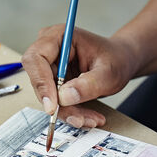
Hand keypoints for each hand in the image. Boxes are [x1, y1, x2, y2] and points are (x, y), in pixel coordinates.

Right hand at [22, 25, 137, 127]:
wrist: (121, 61)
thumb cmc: (116, 59)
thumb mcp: (109, 72)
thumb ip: (88, 84)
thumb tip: (64, 97)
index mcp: (59, 36)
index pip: (36, 58)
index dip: (41, 83)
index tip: (52, 106)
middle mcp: (48, 50)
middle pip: (38, 80)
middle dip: (57, 103)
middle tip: (78, 118)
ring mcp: (48, 66)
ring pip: (46, 95)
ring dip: (66, 111)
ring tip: (89, 119)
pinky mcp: (51, 81)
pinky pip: (53, 101)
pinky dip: (69, 112)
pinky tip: (86, 117)